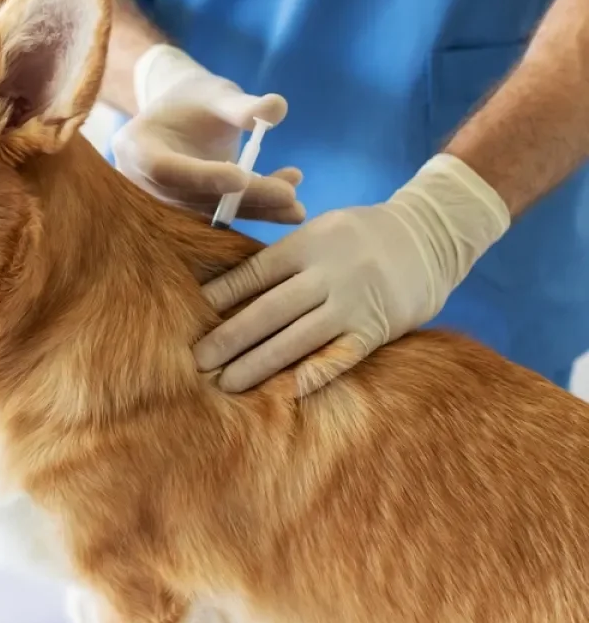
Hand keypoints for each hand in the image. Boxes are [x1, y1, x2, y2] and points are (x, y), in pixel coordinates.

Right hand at [113, 44, 304, 222]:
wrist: (179, 116)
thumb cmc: (194, 99)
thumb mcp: (216, 94)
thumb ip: (241, 105)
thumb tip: (277, 108)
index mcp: (137, 147)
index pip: (166, 169)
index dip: (203, 176)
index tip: (242, 177)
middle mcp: (145, 185)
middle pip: (195, 198)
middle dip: (243, 199)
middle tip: (287, 195)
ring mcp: (166, 203)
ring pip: (213, 213)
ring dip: (257, 210)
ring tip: (297, 206)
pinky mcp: (189, 214)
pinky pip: (224, 216)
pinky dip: (257, 211)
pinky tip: (290, 207)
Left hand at [194, 154, 511, 393]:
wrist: (431, 235)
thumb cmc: (359, 235)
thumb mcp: (319, 229)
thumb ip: (282, 258)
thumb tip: (228, 290)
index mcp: (306, 244)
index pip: (254, 273)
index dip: (221, 296)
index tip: (190, 315)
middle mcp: (326, 274)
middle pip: (268, 311)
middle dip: (229, 338)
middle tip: (197, 361)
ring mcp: (351, 304)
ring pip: (296, 339)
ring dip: (258, 365)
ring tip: (227, 384)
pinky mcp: (375, 330)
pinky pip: (338, 358)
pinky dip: (311, 376)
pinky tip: (283, 393)